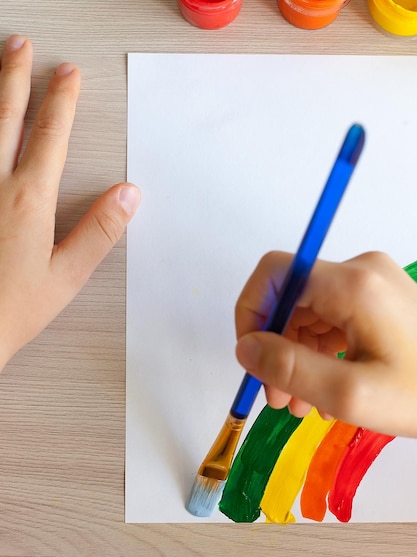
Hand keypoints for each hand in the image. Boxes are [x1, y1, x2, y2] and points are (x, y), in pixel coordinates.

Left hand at [0, 35, 140, 370]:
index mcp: (27, 200)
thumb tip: (128, 195)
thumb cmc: (11, 308)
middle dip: (15, 78)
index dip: (61, 102)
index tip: (67, 75)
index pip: (49, 137)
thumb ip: (98, 231)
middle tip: (21, 48)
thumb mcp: (66, 275)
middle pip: (5, 118)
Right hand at [235, 250, 416, 437]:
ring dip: (295, 354)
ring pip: (308, 311)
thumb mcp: (351, 394)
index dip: (251, 311)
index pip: (274, 274)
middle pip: (290, 297)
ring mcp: (371, 284)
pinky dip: (317, 350)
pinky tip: (323, 387)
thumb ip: (289, 369)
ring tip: (301, 403)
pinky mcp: (378, 299)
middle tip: (279, 397)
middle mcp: (360, 272)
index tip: (251, 357)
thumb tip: (245, 349)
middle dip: (274, 346)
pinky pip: (330, 318)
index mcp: (353, 284)